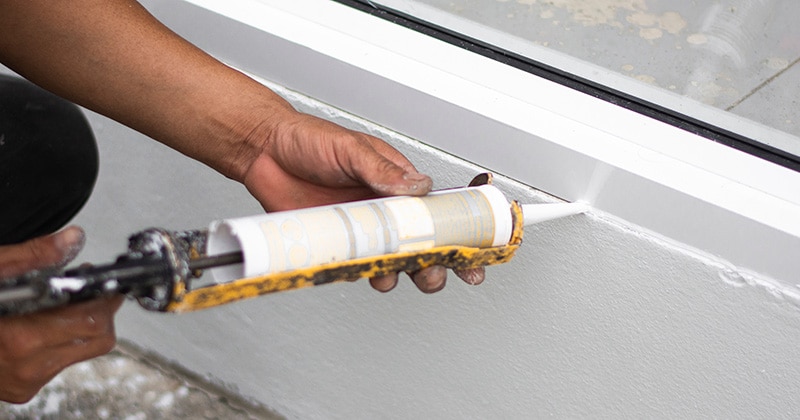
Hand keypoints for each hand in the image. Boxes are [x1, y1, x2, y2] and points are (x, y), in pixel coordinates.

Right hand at [0, 227, 122, 402]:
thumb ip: (33, 256)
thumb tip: (71, 239)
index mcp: (20, 338)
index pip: (94, 322)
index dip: (103, 298)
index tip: (103, 284)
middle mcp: (25, 366)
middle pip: (98, 339)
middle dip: (99, 311)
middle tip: (87, 290)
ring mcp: (24, 380)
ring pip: (82, 352)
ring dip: (81, 327)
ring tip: (60, 304)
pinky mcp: (21, 389)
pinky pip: (60, 364)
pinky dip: (60, 342)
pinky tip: (41, 324)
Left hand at [239, 110, 484, 292]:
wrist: (263, 153)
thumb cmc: (309, 141)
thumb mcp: (352, 149)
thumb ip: (383, 171)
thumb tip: (417, 187)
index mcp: (397, 183)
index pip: (439, 210)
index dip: (461, 231)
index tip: (476, 248)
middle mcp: (383, 209)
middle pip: (423, 243)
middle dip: (438, 262)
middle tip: (439, 271)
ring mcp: (361, 229)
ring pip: (394, 260)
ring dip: (402, 273)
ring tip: (398, 274)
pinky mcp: (337, 244)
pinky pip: (358, 266)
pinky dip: (365, 274)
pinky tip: (366, 273)